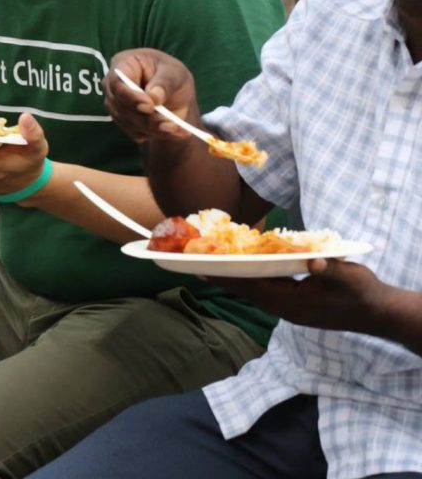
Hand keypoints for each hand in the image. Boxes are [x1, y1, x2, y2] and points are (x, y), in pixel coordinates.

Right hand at [104, 49, 200, 144]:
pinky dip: (154, 134)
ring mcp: (115, 104)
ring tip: (175, 128)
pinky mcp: (123, 121)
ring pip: (128, 121)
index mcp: (124, 63)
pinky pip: (134, 132)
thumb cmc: (171, 74)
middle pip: (121, 105)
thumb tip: (153, 98)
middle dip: (145, 117)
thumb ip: (165, 83)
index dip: (131, 96)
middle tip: (169, 123)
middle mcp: (113, 85)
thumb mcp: (175, 73)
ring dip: (152, 128)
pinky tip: (173, 131)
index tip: (149, 106)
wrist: (175, 93)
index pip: (117, 81)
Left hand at [212, 259, 395, 333]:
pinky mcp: (297, 309)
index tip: (206, 270)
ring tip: (214, 269)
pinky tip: (246, 275)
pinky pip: (268, 296)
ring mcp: (292, 311)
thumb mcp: (350, 278)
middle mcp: (288, 310)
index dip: (231, 279)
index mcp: (295, 303)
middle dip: (226, 280)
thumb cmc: (364, 294)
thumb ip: (331, 271)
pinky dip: (253, 285)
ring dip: (237, 282)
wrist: (379, 314)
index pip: (255, 289)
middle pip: (250, 293)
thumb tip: (316, 262)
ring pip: (257, 295)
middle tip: (198, 266)